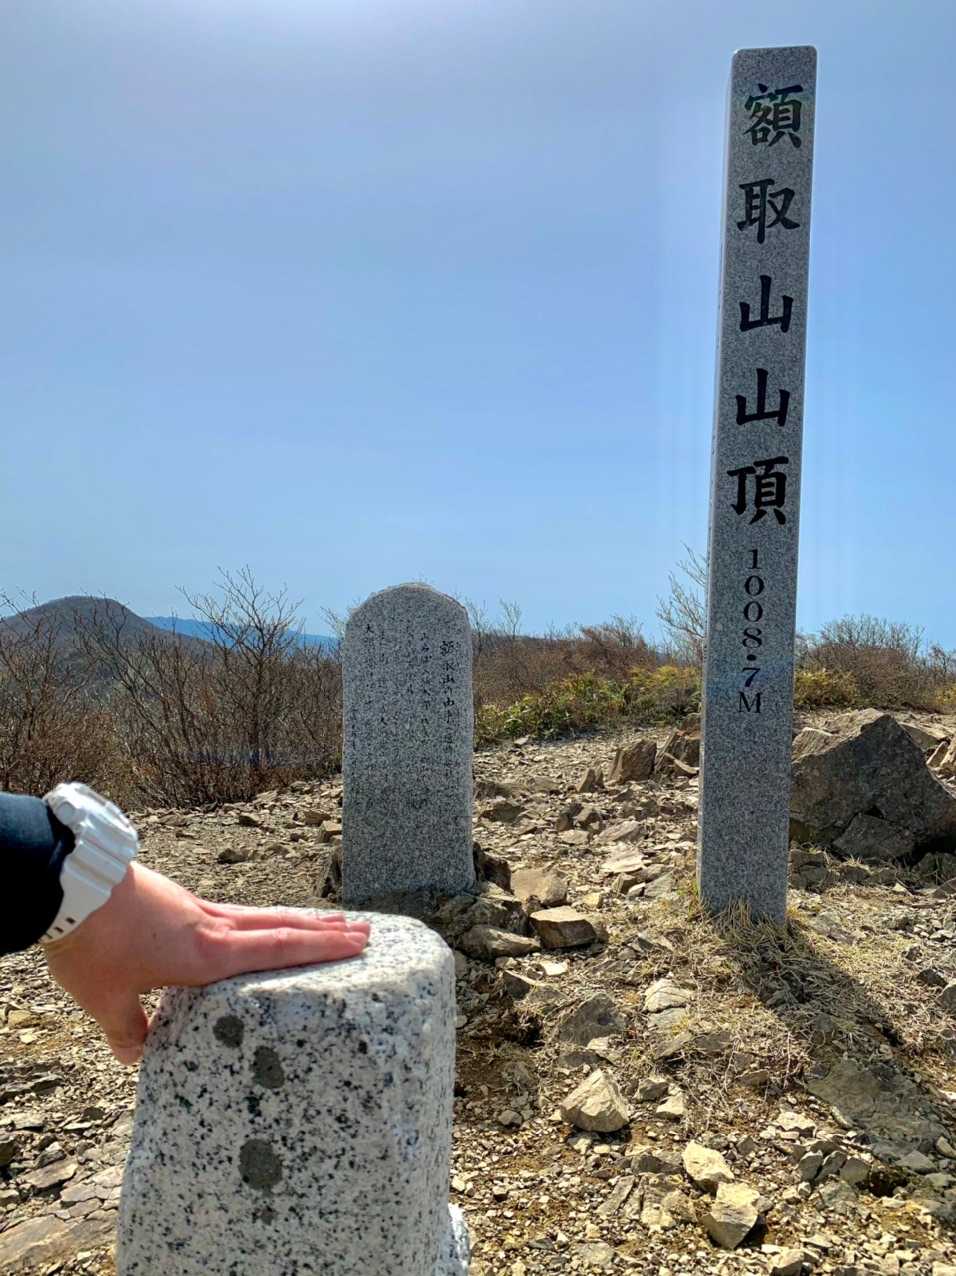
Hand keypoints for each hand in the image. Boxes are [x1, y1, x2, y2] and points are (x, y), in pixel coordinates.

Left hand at [43, 861, 369, 1064]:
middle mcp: (213, 927)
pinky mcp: (180, 900)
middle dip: (326, 931)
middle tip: (365, 931)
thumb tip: (136, 1055)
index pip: (279, 949)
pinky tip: (254, 927)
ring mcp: (198, 909)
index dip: (321, 947)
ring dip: (299, 920)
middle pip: (283, 926)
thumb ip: (126, 1028)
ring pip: (262, 915)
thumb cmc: (92, 945)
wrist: (69, 886)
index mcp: (208, 955)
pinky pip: (236, 913)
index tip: (358, 942)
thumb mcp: (105, 998)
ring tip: (328, 922)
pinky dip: (262, 919)